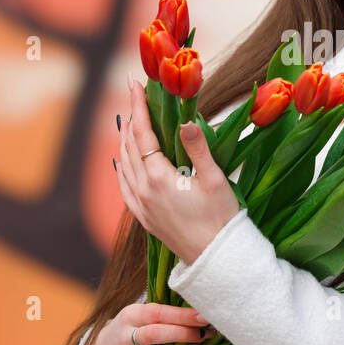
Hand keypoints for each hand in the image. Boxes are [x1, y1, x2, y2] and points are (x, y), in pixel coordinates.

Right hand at [90, 303, 230, 344]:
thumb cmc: (132, 332)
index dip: (183, 315)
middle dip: (187, 335)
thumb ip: (166, 316)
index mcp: (130, 316)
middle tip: (213, 336)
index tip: (206, 317)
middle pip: (156, 335)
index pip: (157, 313)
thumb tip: (205, 317)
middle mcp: (124, 340)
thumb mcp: (141, 317)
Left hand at [117, 72, 241, 265]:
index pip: (142, 134)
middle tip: (134, 97)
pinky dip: (121, 168)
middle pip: (129, 147)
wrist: (217, 260)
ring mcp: (141, 206)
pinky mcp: (144, 218)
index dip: (138, 106)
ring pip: (123, 166)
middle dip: (131, 119)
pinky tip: (123, 163)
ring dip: (124, 142)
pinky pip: (124, 187)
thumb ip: (198, 148)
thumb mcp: (215, 180)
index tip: (135, 84)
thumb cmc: (222, 219)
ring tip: (129, 122)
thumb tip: (186, 121)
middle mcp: (144, 191)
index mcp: (159, 178)